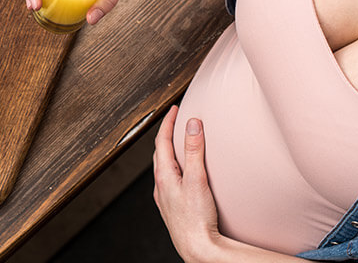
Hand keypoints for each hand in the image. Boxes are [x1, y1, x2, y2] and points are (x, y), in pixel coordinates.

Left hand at [153, 105, 221, 261]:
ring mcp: (165, 198)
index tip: (174, 109)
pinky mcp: (173, 208)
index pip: (161, 141)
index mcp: (164, 175)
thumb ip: (194, 150)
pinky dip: (175, 169)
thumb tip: (192, 124)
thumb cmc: (196, 219)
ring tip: (179, 143)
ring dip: (169, 152)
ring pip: (163, 168)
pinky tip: (183, 175)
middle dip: (167, 135)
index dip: (167, 122)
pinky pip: (169, 181)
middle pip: (160, 153)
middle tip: (176, 121)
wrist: (197, 248)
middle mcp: (160, 186)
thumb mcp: (197, 179)